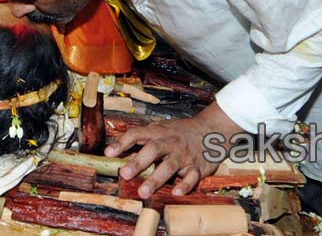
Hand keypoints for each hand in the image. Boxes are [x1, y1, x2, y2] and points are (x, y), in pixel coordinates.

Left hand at [105, 104, 231, 197]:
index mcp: (158, 133)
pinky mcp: (197, 167)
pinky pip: (191, 177)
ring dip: (155, 179)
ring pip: (169, 166)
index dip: (122, 142)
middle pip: (153, 150)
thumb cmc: (180, 132)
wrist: (212, 129)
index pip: (137, 134)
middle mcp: (170, 143)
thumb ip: (142, 137)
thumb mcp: (161, 128)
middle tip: (124, 174)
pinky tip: (176, 193)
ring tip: (143, 192)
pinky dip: (184, 185)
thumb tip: (115, 149)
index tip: (109, 153)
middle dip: (138, 162)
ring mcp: (184, 155)